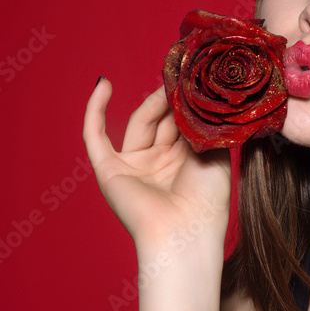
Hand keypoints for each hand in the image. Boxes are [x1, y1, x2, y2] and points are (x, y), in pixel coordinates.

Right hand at [82, 79, 231, 253]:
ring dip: (152, 102)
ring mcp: (134, 166)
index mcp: (186, 160)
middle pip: (161, 119)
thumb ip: (201, 122)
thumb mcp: (214, 151)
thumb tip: (192, 92)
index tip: (196, 78)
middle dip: (172, 99)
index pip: (182, 121)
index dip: (187, 102)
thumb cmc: (207, 199)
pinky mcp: (109, 171)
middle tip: (184, 79)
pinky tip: (104, 84)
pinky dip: (95, 109)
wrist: (186, 232)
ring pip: (138, 123)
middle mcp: (159, 162)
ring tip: (167, 84)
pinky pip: (95, 136)